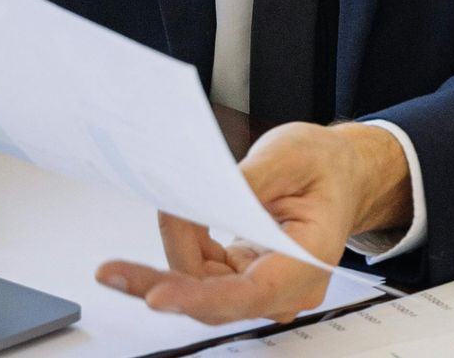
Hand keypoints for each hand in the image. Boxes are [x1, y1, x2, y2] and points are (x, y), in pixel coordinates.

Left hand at [95, 121, 410, 325]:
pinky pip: (202, 275)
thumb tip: (197, 198)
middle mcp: (286, 287)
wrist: (340, 172)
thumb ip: (245, 181)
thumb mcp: (290, 154)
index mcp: (309, 259)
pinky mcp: (244, 277)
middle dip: (161, 282)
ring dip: (169, 260)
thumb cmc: (324, 165)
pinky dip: (183, 249)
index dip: (199, 298)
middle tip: (113, 271)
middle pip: (214, 300)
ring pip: (200, 291)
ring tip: (162, 214)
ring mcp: (263, 286)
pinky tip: (176, 221)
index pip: (251, 294)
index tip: (156, 295)